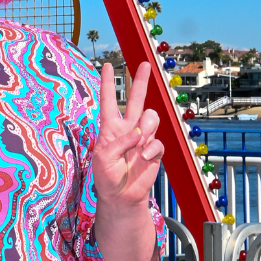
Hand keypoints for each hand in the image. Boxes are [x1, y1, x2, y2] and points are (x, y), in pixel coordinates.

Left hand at [92, 62, 164, 207]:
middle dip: (140, 81)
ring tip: (138, 142)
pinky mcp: (153, 150)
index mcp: (109, 127)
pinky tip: (144, 156)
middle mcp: (127, 128)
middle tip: (145, 64)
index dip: (107, 83)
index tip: (107, 65)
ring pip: (151, 117)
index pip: (108, 100)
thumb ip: (118, 143)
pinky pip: (157, 142)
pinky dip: (151, 148)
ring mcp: (142, 138)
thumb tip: (137, 134)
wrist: (121, 197)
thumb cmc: (106, 176)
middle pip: (136, 99)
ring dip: (147, 127)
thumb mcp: (103, 157)